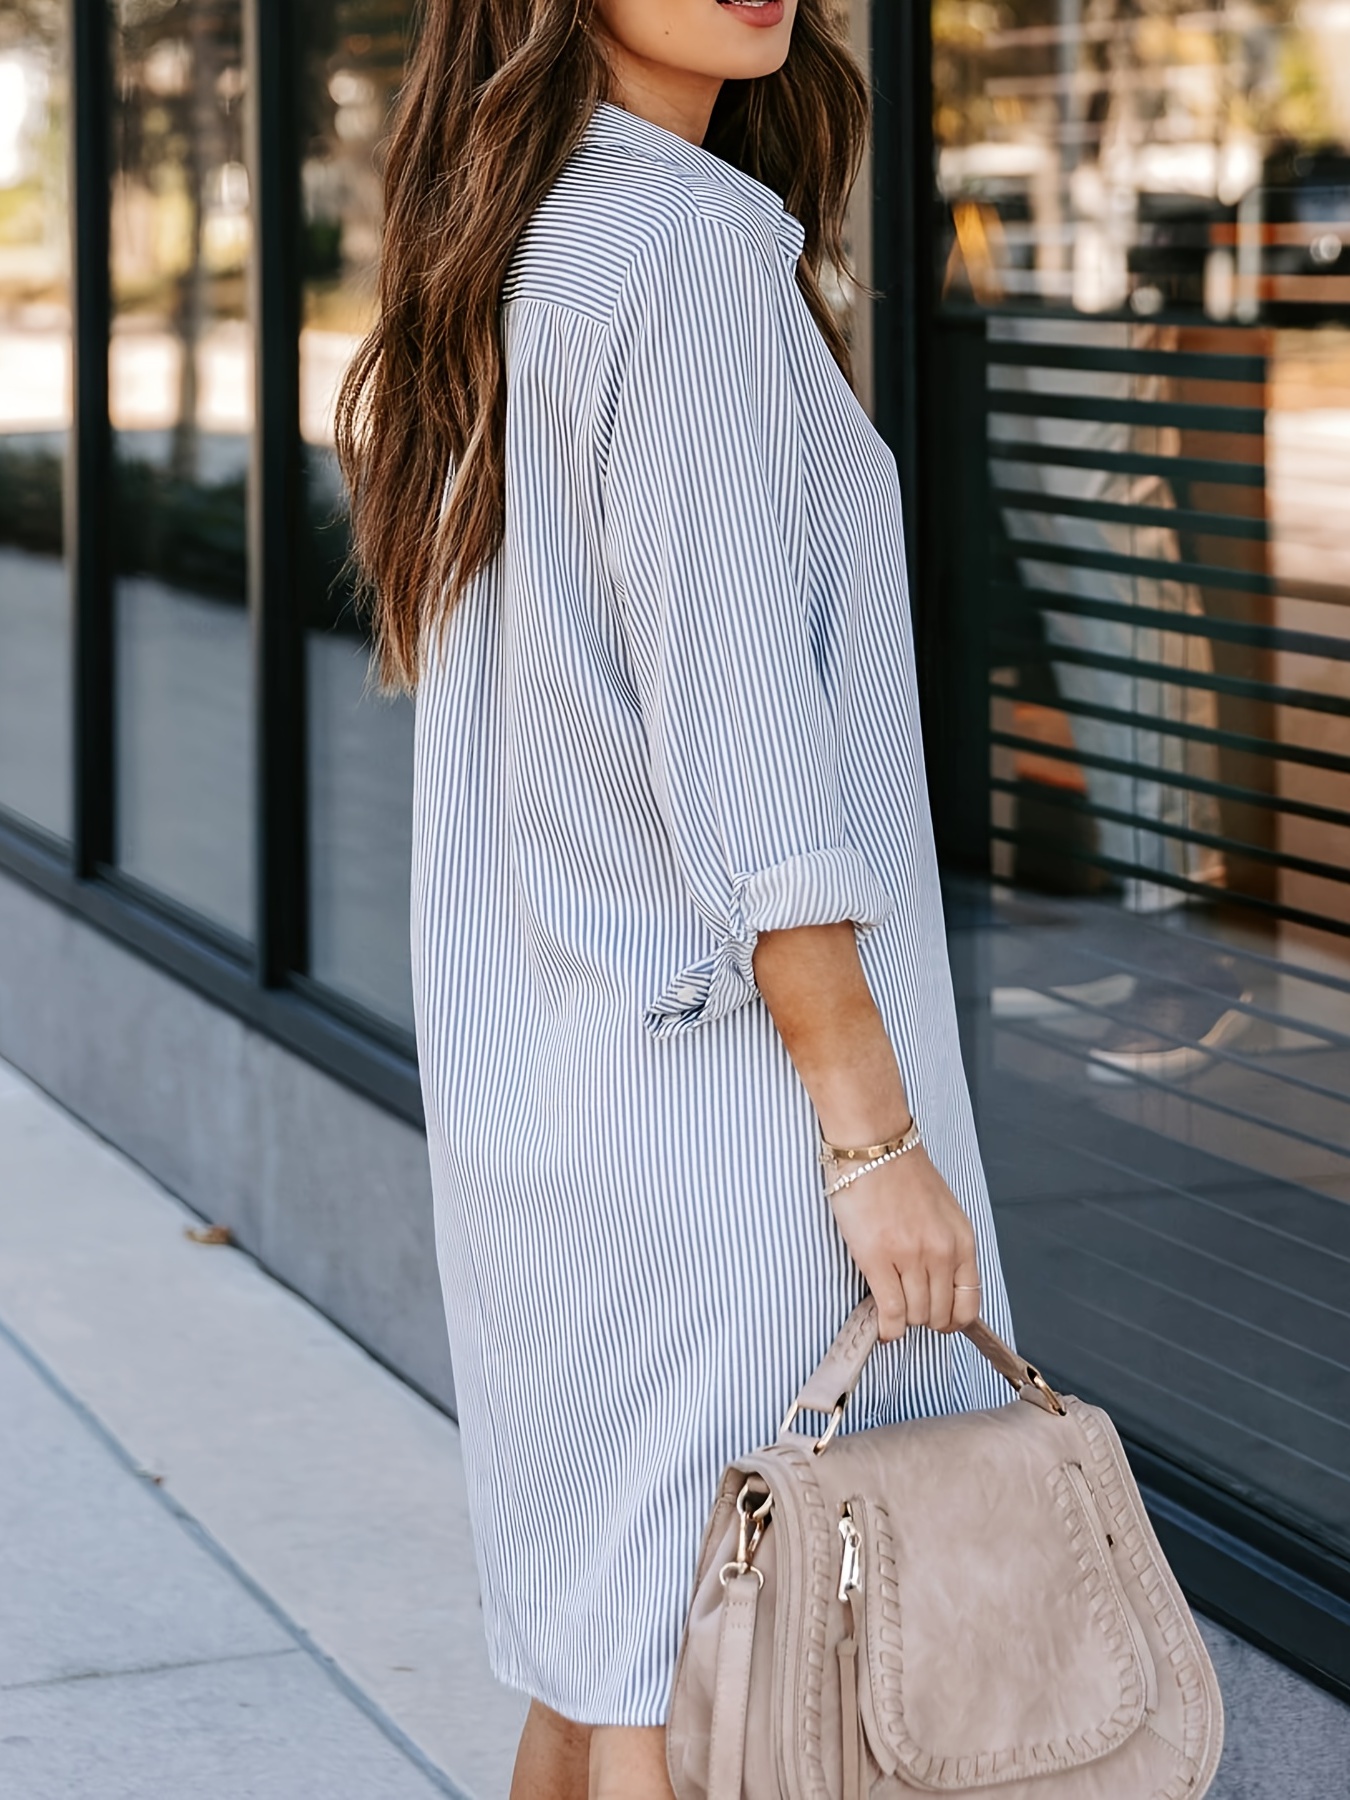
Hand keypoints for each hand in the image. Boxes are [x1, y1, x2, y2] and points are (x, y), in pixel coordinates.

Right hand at [828, 1146, 980, 1341]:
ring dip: (902, 1319)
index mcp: (962, 1241)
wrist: (875, 1146)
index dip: (953, 1321)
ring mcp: (911, 1257)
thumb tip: (939, 1286)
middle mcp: (942, 1252)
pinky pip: (890, 1312)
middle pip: (939, 1314)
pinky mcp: (878, 1259)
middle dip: (923, 1319)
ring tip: (891, 1307)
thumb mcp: (944, 1212)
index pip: (969, 1304)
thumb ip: (948, 1248)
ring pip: (915, 1316)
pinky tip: (881, 1325)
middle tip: (908, 1308)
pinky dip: (886, 1327)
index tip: (939, 1321)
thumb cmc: (904, 1173)